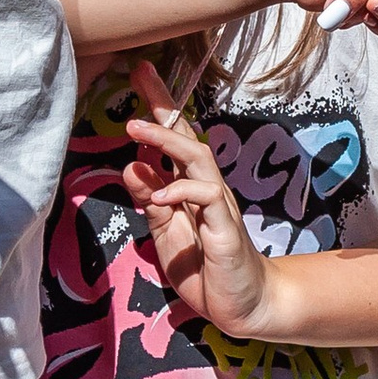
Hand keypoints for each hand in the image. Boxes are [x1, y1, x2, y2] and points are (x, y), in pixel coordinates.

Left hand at [121, 64, 280, 334]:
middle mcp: (207, 187)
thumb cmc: (206, 268)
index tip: (139, 75)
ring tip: (136, 126)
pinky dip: (180, 191)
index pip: (174, 139)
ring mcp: (219, 206)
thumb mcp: (167, 233)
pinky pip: (207, 198)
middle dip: (165, 102)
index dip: (158, 107)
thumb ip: (151, 200)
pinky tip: (159, 194)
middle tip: (140, 72)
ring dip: (167, 140)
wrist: (245, 306)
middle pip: (188, 135)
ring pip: (198, 158)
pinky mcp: (225, 228)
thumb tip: (133, 163)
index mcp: (190, 187)